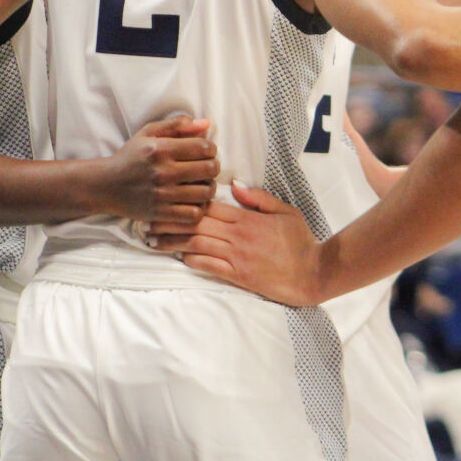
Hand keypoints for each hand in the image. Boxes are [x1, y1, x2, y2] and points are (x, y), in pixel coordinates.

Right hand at [99, 118, 219, 224]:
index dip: (211, 148)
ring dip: (209, 188)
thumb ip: (177, 125)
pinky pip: (194, 214)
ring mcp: (162, 195)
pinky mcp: (161, 213)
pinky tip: (192, 202)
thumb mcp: (148, 133)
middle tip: (206, 168)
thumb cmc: (130, 157)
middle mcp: (163, 171)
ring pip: (206, 192)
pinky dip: (198, 208)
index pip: (204, 147)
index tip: (205, 152)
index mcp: (161, 149)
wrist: (105, 186)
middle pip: (210, 169)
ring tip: (201, 185)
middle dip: (213, 167)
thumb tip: (206, 123)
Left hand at [151, 183, 323, 307]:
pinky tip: (178, 256)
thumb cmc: (300, 240)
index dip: (186, 201)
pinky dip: (191, 260)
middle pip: (196, 223)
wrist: (312, 272)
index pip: (209, 205)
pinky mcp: (238, 275)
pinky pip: (208, 266)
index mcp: (247, 218)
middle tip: (147, 219)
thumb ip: (259, 198)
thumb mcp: (285, 211)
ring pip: (197, 244)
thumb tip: (235, 184)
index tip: (167, 197)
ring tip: (153, 240)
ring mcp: (236, 256)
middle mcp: (237, 235)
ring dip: (172, 241)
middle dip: (169, 220)